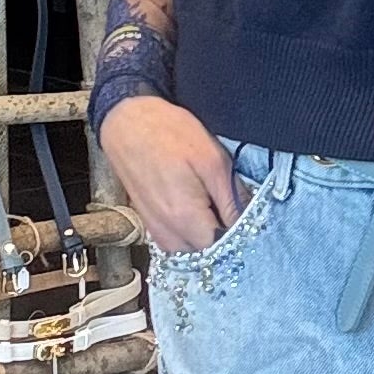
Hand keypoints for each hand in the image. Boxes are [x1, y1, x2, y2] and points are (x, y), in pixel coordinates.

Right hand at [99, 96, 237, 251]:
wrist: (127, 121)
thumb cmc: (170, 134)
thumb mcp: (214, 161)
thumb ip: (231, 199)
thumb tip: (247, 221)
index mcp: (186, 218)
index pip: (222, 247)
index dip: (237, 233)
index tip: (243, 215)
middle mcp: (167, 231)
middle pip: (205, 251)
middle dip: (220, 234)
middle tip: (227, 204)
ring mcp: (154, 228)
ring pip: (189, 247)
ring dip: (203, 232)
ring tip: (209, 201)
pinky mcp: (148, 220)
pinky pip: (175, 238)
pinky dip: (188, 228)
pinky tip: (193, 201)